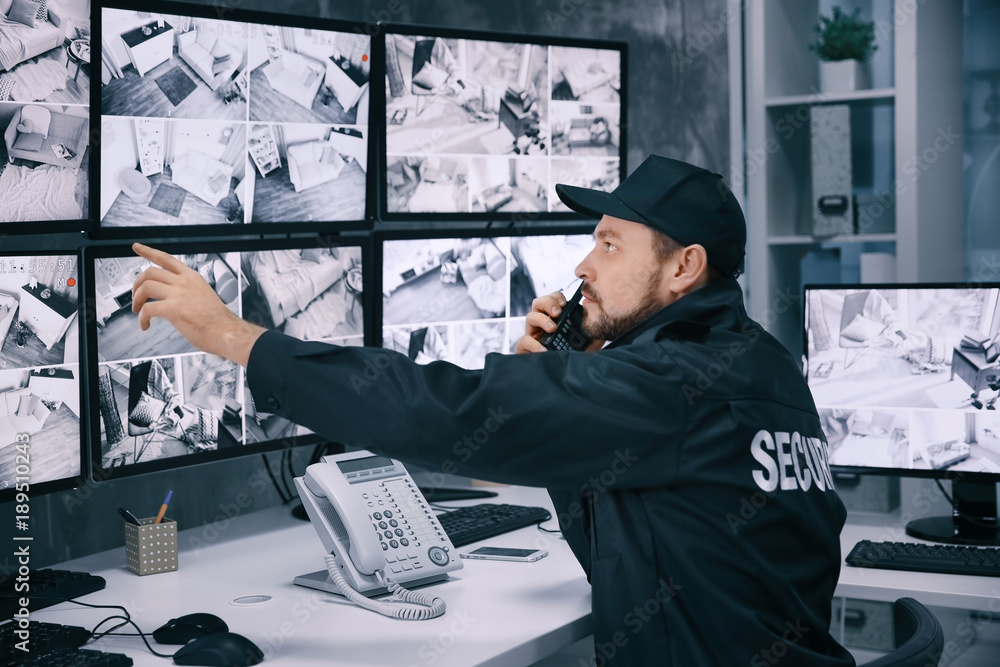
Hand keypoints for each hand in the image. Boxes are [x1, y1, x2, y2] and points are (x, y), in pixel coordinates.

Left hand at [131, 243, 264, 365]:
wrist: (226, 332)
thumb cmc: (218, 321)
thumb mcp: (204, 295)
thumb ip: (188, 292)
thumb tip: (174, 297)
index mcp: (192, 277)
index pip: (166, 258)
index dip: (148, 251)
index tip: (138, 247)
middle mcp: (185, 282)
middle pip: (150, 271)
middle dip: (137, 283)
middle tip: (136, 295)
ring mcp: (179, 294)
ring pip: (146, 286)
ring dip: (136, 299)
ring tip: (138, 310)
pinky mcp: (173, 309)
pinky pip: (147, 309)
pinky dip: (142, 318)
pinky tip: (145, 324)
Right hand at [513, 292, 604, 353]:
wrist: (562, 379)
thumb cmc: (572, 358)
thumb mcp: (586, 342)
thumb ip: (591, 332)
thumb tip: (598, 321)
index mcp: (555, 319)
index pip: (553, 300)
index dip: (556, 297)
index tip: (565, 303)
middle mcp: (542, 324)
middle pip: (538, 303)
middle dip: (547, 303)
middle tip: (557, 312)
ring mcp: (532, 335)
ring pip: (530, 317)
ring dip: (542, 320)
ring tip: (553, 329)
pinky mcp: (525, 349)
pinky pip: (525, 341)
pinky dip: (534, 344)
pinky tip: (544, 350)